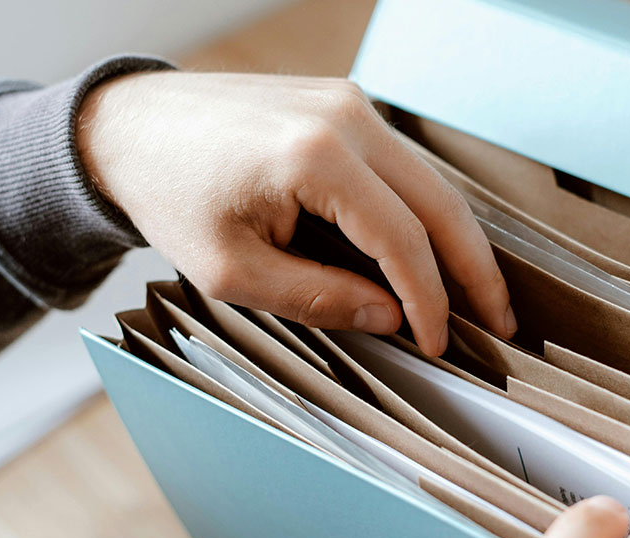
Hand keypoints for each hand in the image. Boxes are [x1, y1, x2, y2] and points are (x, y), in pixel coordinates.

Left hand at [76, 71, 515, 355]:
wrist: (128, 127)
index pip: (403, 240)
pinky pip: (402, 165)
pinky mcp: (343, 105)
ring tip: (478, 295)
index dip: (429, 300)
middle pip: (441, 204)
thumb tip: (391, 317)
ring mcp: (348, 103)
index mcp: (315, 156)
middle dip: (475, 270)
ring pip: (430, 182)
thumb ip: (319, 297)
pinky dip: (424, 212)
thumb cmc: (169, 195)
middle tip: (501, 322)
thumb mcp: (233, 271)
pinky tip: (433, 252)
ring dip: (456, 241)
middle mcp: (345, 118)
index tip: (438, 343)